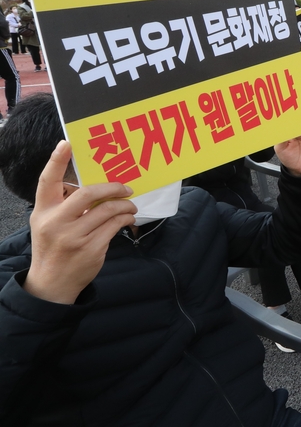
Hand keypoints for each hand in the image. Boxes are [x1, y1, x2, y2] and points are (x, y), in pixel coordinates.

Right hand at [23, 141, 137, 304]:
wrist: (52, 283)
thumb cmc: (53, 246)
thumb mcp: (48, 223)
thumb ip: (64, 205)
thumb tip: (94, 186)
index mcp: (43, 212)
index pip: (46, 181)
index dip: (55, 160)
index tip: (66, 143)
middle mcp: (56, 222)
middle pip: (88, 193)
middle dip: (112, 187)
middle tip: (126, 187)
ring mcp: (74, 237)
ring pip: (108, 210)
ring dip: (124, 205)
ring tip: (130, 206)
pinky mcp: (91, 249)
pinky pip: (115, 226)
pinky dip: (125, 219)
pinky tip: (128, 218)